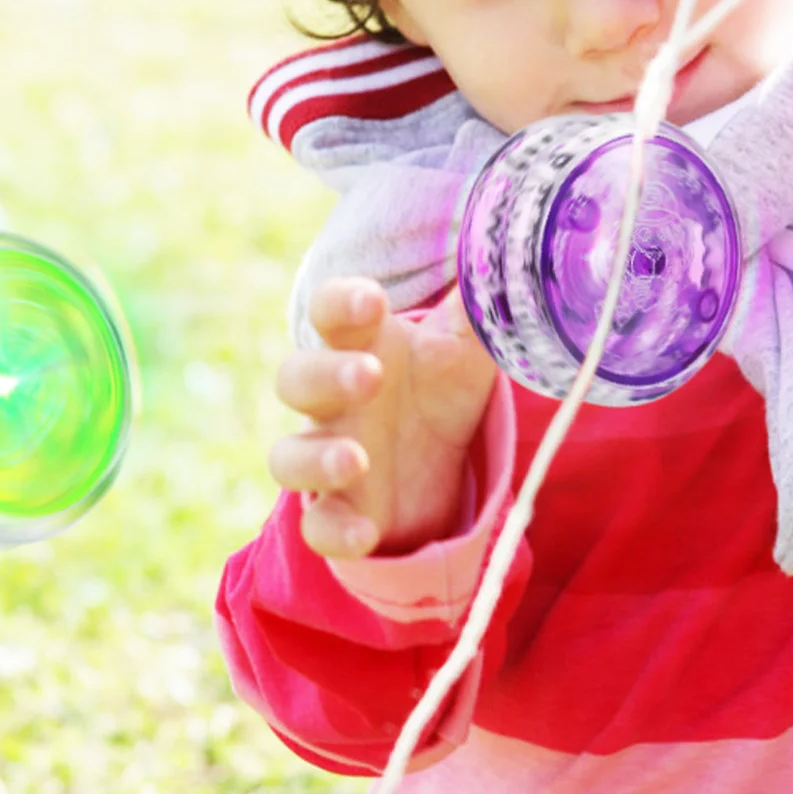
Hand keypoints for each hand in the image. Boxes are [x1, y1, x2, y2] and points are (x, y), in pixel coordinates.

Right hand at [270, 278, 496, 558]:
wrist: (445, 467)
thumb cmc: (444, 388)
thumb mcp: (470, 348)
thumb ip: (479, 311)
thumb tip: (504, 261)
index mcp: (360, 344)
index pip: (330, 311)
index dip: (341, 303)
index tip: (371, 302)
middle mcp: (333, 399)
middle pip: (296, 378)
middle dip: (327, 376)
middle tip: (371, 375)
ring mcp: (328, 456)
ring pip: (288, 456)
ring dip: (317, 457)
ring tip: (356, 459)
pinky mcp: (339, 512)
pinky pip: (316, 526)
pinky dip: (334, 530)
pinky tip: (366, 532)